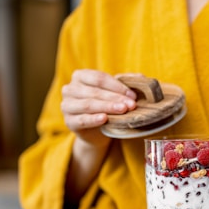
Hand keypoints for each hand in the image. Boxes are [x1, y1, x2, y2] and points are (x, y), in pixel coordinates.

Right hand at [62, 70, 140, 202]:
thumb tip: (141, 76)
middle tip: (131, 104)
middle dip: (115, 98)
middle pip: (95, 91)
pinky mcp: (69, 122)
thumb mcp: (115, 94)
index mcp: (80, 76)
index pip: (99, 78)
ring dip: (107, 107)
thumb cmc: (106, 107)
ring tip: (123, 110)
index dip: (117, 86)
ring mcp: (67, 105)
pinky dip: (94, 119)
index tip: (132, 95)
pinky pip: (82, 119)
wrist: (97, 131)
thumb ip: (125, 84)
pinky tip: (104, 119)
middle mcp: (70, 89)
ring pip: (88, 104)